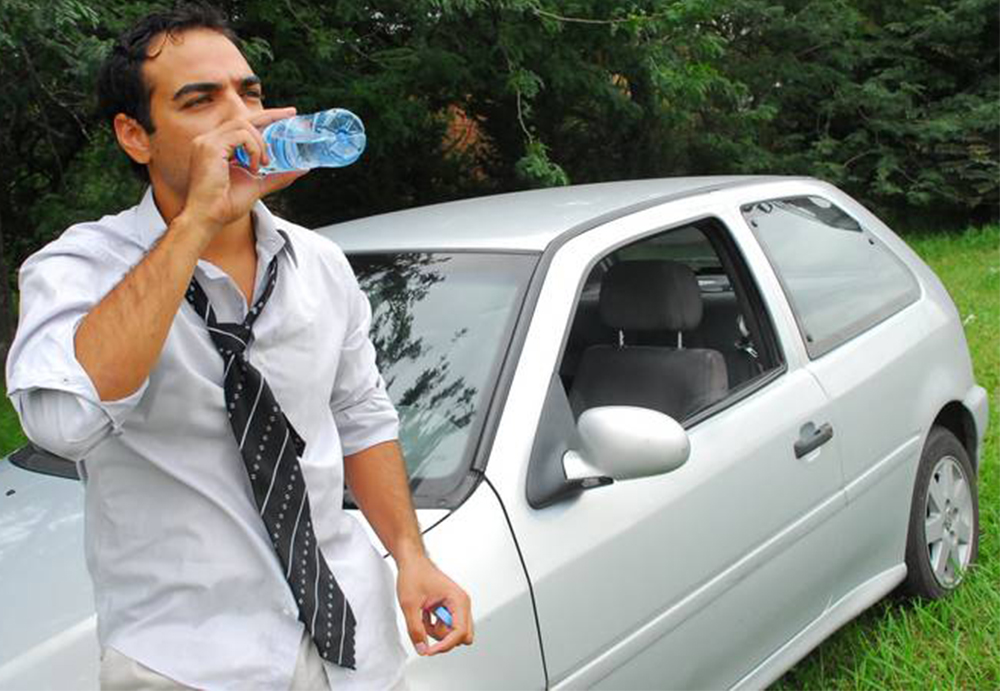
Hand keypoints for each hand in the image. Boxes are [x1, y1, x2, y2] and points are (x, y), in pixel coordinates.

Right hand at [181, 107, 305, 234]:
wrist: (208, 217)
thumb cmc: (225, 204)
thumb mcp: (258, 185)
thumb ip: (277, 176)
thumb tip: (301, 169)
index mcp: (219, 146)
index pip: (243, 124)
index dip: (265, 118)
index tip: (286, 115)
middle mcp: (211, 139)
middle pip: (244, 118)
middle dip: (270, 115)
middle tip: (291, 114)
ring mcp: (208, 141)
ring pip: (244, 125)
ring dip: (261, 143)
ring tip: (264, 164)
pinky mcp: (210, 147)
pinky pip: (240, 136)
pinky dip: (253, 149)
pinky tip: (253, 167)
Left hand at [396, 555, 473, 656]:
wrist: (412, 561)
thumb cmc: (414, 574)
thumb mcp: (410, 604)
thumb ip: (416, 629)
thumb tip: (422, 648)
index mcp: (458, 600)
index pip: (460, 632)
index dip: (444, 645)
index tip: (429, 650)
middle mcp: (462, 603)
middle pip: (462, 636)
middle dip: (443, 638)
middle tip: (425, 627)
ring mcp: (458, 606)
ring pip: (453, 633)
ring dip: (436, 631)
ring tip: (422, 615)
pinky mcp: (451, 608)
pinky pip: (448, 627)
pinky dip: (435, 626)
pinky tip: (426, 613)